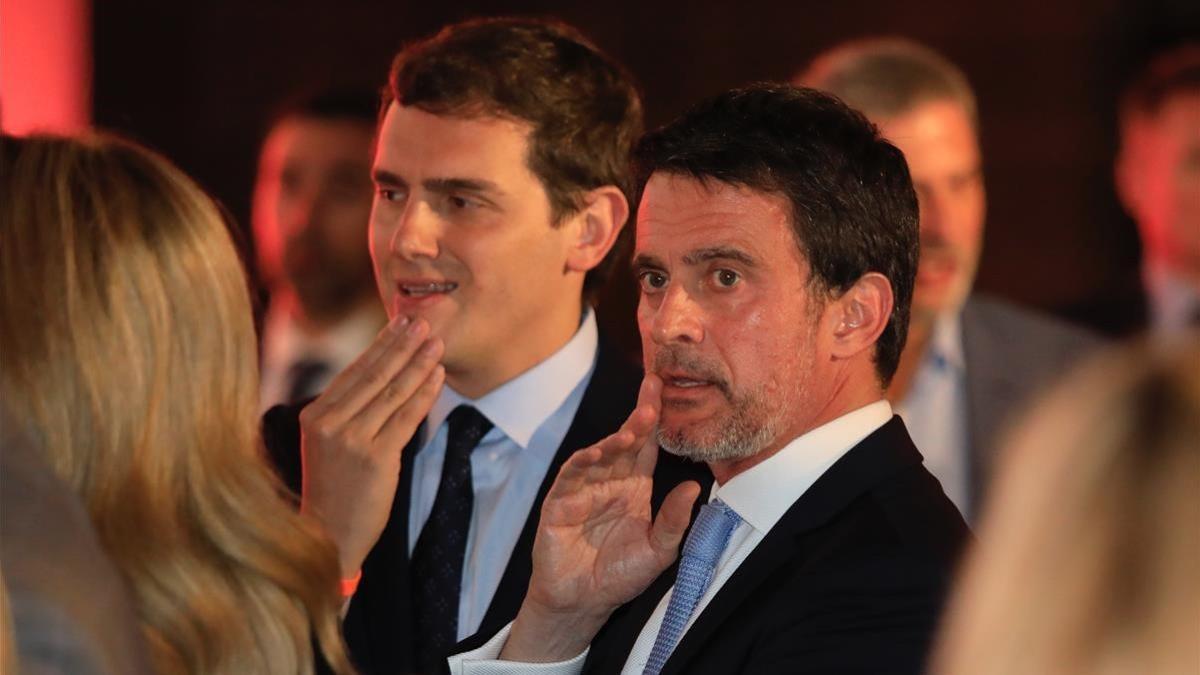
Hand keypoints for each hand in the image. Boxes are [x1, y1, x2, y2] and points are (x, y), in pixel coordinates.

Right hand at [298, 315, 444, 576]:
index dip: (381, 345)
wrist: (328, 536)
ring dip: (418, 363)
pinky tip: (438, 376)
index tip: (400, 322)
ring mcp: (351, 440)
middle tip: (424, 320)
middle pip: (373, 374)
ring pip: (392, 392)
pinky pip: (406, 417)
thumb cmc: (334, 491)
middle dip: (402, 344)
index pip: (354, 372)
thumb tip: (381, 375)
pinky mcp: (375, 458)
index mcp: (314, 416)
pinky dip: (424, 394)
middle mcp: (329, 423)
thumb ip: (346, 413)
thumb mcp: (327, 446)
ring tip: (437, 342)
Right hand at [501, 375, 700, 661]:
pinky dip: (582, 462)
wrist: (582, 602)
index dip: (656, 419)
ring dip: (616, 439)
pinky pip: (571, 475)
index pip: (648, 446)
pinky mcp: (560, 501)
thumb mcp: (658, 551)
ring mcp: (583, 489)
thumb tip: (696, 487)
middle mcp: (610, 481)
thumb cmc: (619, 575)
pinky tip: (596, 453)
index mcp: (635, 487)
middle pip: (626, 441)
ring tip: (634, 427)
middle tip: (655, 391)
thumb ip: (674, 521)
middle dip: (639, 417)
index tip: (666, 390)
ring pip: (600, 454)